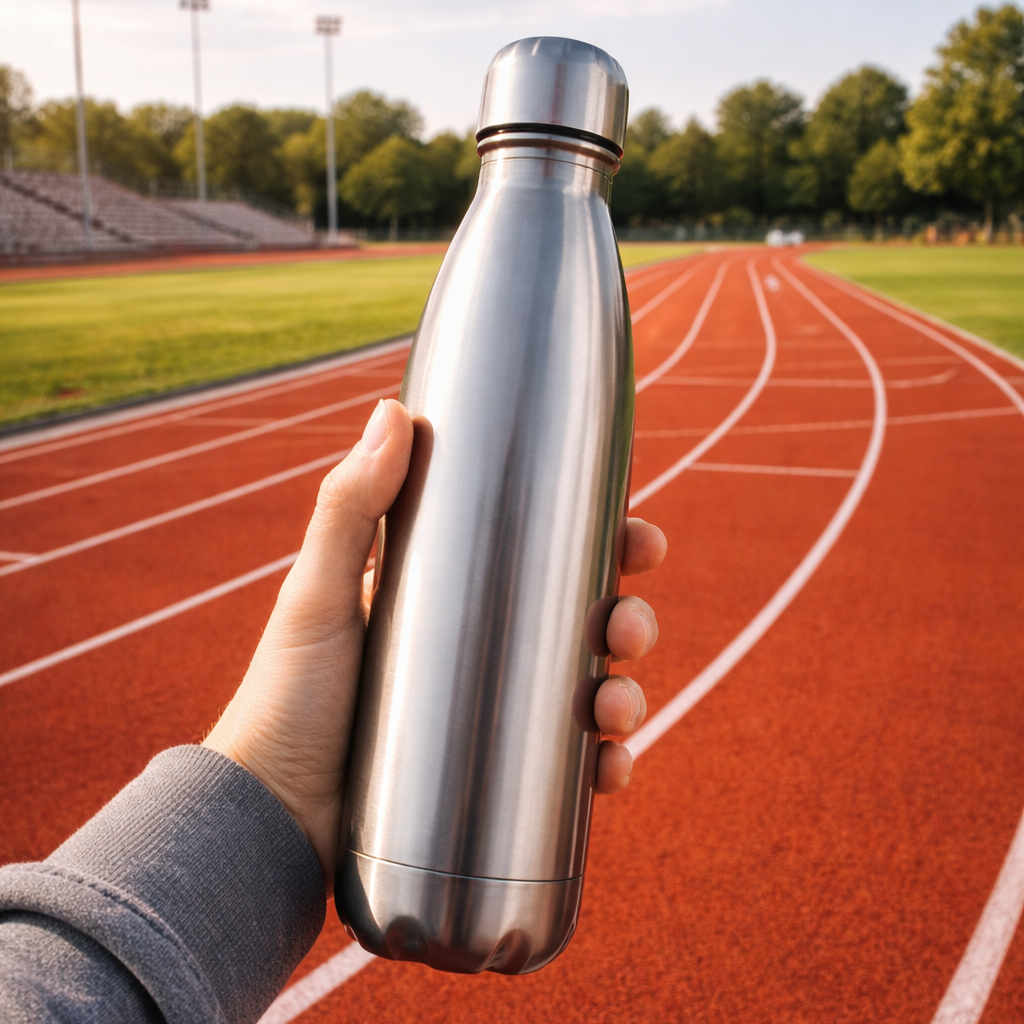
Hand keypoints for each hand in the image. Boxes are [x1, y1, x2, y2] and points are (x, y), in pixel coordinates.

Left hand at [204, 399, 665, 889]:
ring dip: (627, 692)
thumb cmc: (286, 696)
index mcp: (452, 596)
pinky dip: (606, 765)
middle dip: (627, 618)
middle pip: (582, 623)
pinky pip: (572, 767)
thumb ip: (347, 505)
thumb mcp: (318, 592)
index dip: (601, 542)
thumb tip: (392, 410)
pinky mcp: (497, 779)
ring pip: (590, 691)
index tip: (635, 534)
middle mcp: (483, 651)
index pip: (543, 555)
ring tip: (615, 705)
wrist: (270, 814)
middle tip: (627, 627)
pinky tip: (610, 766)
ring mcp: (494, 715)